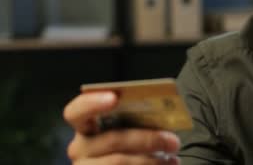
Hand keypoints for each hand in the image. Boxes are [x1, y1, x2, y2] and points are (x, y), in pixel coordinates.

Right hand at [63, 91, 180, 163]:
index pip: (76, 112)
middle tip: (173, 141)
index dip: (92, 103)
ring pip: (119, 162)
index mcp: (86, 127)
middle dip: (148, 139)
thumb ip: (137, 121)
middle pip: (112, 140)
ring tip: (173, 159)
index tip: (114, 97)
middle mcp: (80, 149)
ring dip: (152, 161)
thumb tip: (162, 116)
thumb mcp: (131, 130)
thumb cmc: (132, 145)